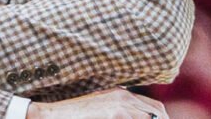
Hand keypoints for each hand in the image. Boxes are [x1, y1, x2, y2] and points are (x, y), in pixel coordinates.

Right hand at [27, 87, 167, 118]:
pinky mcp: (114, 114)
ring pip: (149, 117)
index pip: (154, 107)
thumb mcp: (101, 107)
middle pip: (157, 113)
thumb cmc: (75, 115)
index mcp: (121, 93)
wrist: (54, 115)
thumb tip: (139, 116)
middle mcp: (123, 96)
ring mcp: (119, 105)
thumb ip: (118, 110)